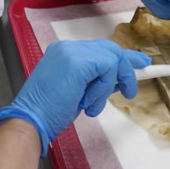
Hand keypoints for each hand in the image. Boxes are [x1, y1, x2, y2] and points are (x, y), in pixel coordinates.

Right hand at [0, 40, 150, 155]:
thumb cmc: (50, 112)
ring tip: (93, 104)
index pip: (100, 50)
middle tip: (136, 80)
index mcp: (64, 52)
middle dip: (127, 65)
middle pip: (109, 49)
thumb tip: (120, 78)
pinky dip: (103, 88)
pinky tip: (88, 102)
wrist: (31, 121)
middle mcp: (68, 47)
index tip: (138, 63)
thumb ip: (96, 80)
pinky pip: (107, 69)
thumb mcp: (79, 91)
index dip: (122, 57)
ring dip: (108, 86)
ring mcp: (72, 52)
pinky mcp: (78, 62)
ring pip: (111, 59)